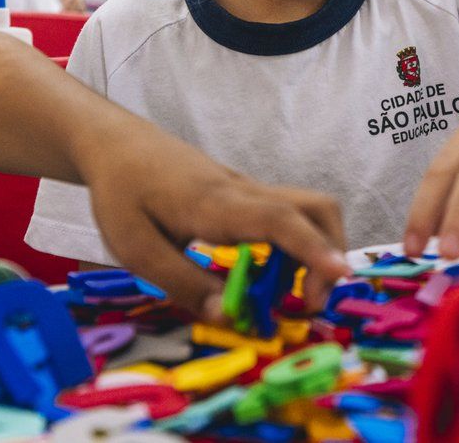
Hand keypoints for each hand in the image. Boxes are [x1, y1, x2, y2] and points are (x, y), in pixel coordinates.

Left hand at [81, 132, 350, 318]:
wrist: (117, 143)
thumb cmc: (121, 193)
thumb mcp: (135, 248)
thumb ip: (182, 283)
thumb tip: (228, 315)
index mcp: (216, 204)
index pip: (279, 220)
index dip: (313, 248)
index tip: (341, 274)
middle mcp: (245, 192)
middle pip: (316, 208)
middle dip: (329, 254)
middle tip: (308, 301)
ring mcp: (250, 190)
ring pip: (307, 211)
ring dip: (315, 252)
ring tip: (287, 295)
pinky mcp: (246, 195)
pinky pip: (287, 217)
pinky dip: (296, 247)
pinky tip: (267, 274)